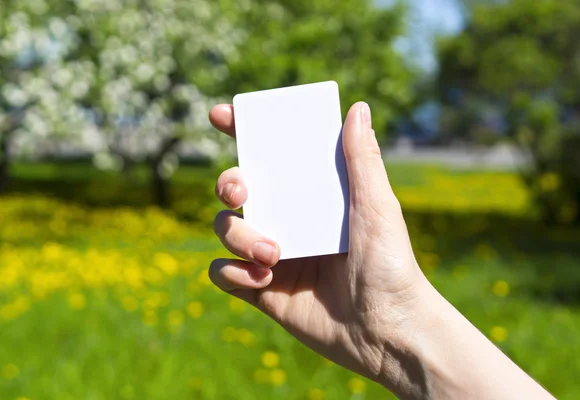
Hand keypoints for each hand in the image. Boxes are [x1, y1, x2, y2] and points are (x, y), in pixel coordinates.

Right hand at [208, 102, 430, 394]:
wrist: (387, 331)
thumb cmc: (392, 265)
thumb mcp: (378, 207)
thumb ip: (362, 160)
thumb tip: (357, 108)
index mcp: (312, 196)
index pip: (271, 157)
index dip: (242, 132)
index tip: (222, 115)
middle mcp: (288, 220)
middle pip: (236, 188)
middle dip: (228, 183)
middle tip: (241, 192)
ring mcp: (272, 255)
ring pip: (225, 228)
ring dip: (238, 235)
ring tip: (273, 255)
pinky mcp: (262, 290)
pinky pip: (222, 272)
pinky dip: (232, 271)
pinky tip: (263, 279)